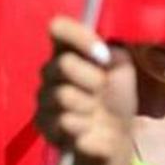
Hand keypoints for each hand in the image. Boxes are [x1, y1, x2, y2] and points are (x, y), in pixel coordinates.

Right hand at [35, 17, 136, 163]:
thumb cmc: (116, 98)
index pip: (59, 28)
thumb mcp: (123, 71)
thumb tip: (103, 52)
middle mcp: (50, 69)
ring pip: (63, 95)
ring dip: (89, 106)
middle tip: (103, 91)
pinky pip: (64, 121)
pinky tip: (87, 129)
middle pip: (63, 64)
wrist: (114, 137)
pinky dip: (85, 127)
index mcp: (68, 50)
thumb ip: (114, 54)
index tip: (102, 56)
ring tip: (94, 114)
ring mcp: (43, 96)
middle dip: (93, 80)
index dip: (79, 37)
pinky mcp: (41, 123)